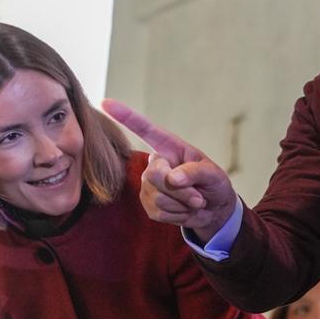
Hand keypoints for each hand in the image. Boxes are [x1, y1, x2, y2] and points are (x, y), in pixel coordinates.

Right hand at [101, 100, 238, 242]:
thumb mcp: (213, 174)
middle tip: (199, 196)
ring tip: (194, 201)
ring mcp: (149, 185)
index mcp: (169, 147)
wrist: (214, 209)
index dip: (125, 116)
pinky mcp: (148, 205)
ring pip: (158, 198)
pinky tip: (185, 210)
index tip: (105, 102)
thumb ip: (195, 172)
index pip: (145, 130)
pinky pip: (159, 213)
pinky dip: (178, 215)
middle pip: (154, 175)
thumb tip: (172, 178)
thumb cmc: (214, 184)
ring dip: (183, 204)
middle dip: (181, 190)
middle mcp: (155, 164)